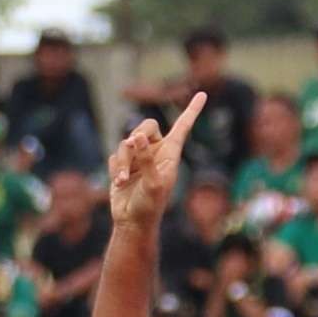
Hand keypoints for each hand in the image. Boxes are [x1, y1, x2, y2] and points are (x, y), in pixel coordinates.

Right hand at [106, 91, 204, 227]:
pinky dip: (115, 168)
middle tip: (132, 148)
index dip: (192, 110)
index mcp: (170, 154)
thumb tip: (137, 137)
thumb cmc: (149, 206)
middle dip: (136, 137)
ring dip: (123, 161)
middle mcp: (156, 152)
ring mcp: (139, 158)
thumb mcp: (153, 183)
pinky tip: (119, 183)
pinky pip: (114, 155)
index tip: (203, 94)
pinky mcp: (123, 165)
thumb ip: (147, 159)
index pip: (183, 127)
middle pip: (146, 126)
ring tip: (124, 180)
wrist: (132, 222)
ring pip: (126, 142)